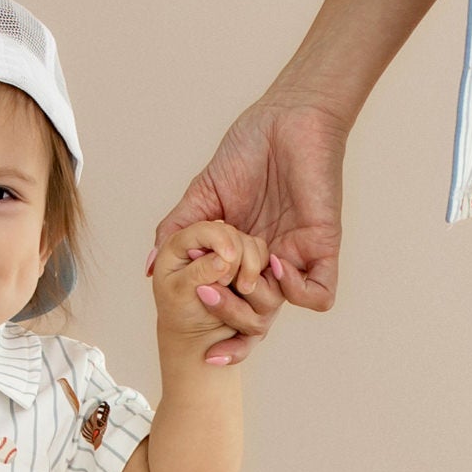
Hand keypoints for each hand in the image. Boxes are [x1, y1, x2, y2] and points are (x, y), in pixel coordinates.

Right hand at [151, 99, 346, 363]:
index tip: (205, 353)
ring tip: (238, 276)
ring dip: (255, 305)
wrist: (287, 118)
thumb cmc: (248, 149)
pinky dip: (296, 290)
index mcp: (240, 260)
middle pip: (252, 321)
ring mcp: (295, 258)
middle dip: (228, 318)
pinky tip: (274, 263)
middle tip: (207, 295)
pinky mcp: (322, 246)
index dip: (223, 339)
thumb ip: (176, 232)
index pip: (233, 312)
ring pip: (279, 310)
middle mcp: (267, 265)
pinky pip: (319, 294)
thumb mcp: (201, 195)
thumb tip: (150, 270)